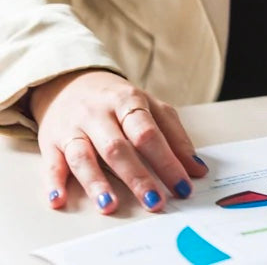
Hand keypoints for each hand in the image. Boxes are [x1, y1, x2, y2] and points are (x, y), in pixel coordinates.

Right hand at [30, 69, 207, 213]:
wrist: (70, 81)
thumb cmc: (119, 101)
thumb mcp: (152, 109)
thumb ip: (175, 137)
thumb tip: (196, 169)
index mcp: (128, 102)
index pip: (149, 134)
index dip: (167, 161)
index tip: (183, 186)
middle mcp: (97, 114)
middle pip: (117, 148)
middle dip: (137, 177)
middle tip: (154, 201)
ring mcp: (72, 127)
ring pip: (83, 156)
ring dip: (96, 183)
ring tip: (110, 206)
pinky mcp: (50, 141)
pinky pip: (51, 162)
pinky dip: (54, 182)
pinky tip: (59, 199)